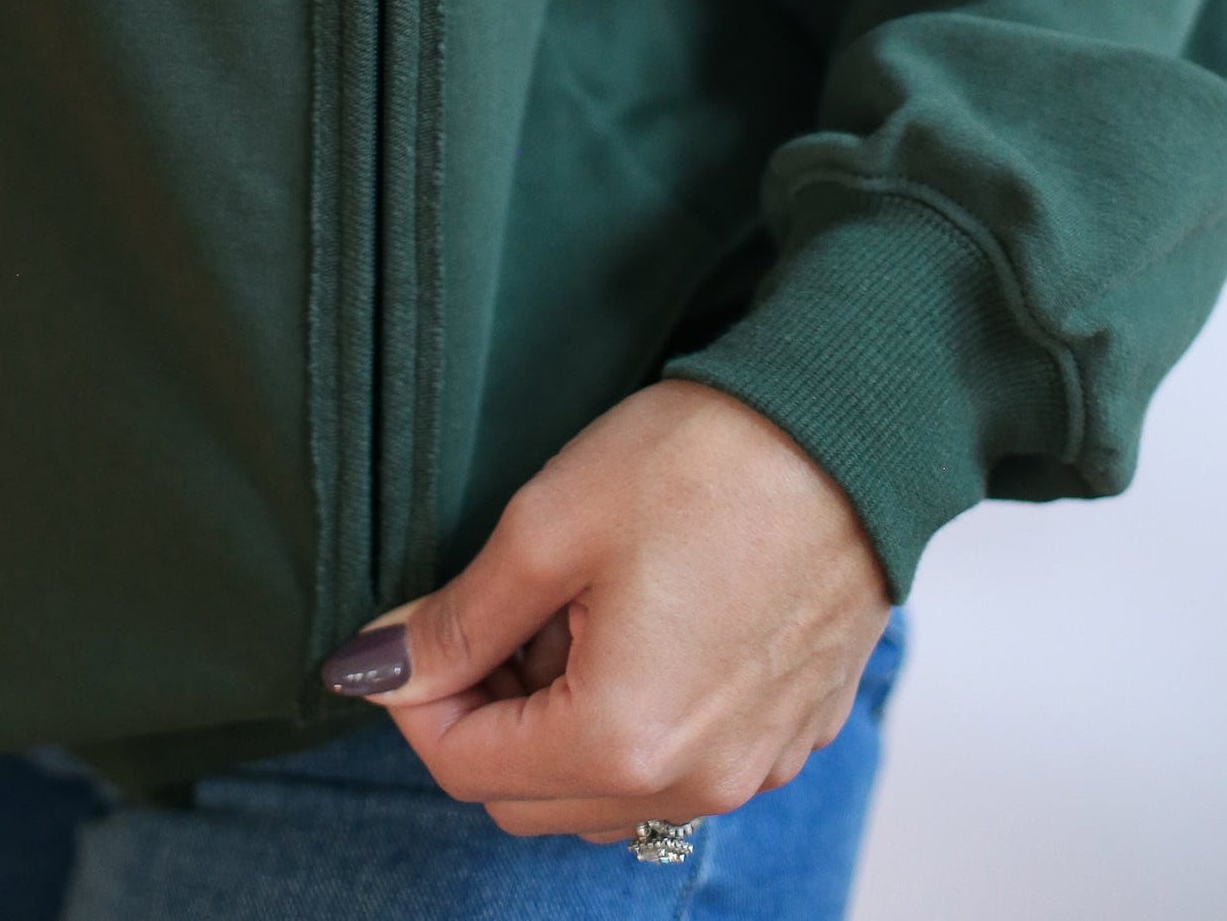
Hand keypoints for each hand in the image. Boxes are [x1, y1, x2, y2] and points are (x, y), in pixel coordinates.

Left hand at [323, 383, 891, 841]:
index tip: (406, 630)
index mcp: (623, 740)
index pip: (465, 768)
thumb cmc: (708, 462)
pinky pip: (679, 763)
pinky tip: (638, 618)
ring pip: (604, 790)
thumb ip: (457, 619)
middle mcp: (695, 783)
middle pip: (531, 798)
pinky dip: (632, 717)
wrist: (852, 429)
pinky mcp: (788, 733)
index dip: (415, 698)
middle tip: (491, 612)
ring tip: (569, 609)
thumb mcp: (549, 525)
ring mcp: (751, 766)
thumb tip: (374, 670)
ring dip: (558, 723)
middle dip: (486, 715)